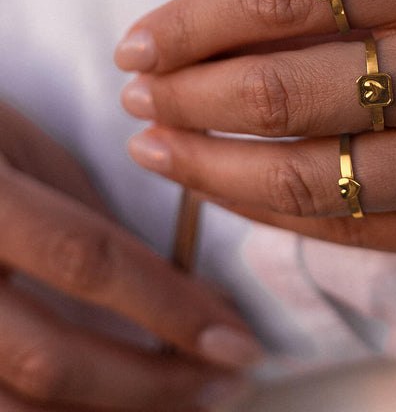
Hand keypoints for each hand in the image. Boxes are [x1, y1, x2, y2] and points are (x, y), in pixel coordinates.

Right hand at [0, 102, 257, 409]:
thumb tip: (170, 284)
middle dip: (153, 384)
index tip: (237, 338)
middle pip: (51, 358)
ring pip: (12, 409)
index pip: (90, 260)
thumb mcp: (24, 146)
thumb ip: (85, 213)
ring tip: (184, 407)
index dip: (169, 306)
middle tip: (226, 383)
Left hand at [115, 0, 395, 257]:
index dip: (194, 20)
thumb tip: (242, 19)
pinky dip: (279, 212)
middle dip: (185, 96)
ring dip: (212, 167)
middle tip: (136, 98)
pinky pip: (357, 226)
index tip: (141, 40)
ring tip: (160, 153)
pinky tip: (234, 195)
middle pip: (283, 86)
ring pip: (306, 174)